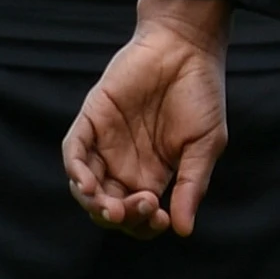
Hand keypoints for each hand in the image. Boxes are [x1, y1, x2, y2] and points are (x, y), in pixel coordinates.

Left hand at [65, 0, 234, 236]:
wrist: (187, 47)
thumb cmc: (201, 93)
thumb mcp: (206, 144)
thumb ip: (193, 185)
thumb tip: (184, 230)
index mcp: (154, 174)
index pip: (139, 215)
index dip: (146, 225)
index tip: (163, 217)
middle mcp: (125, 163)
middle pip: (109, 207)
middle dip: (120, 217)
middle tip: (139, 207)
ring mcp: (105, 143)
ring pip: (86, 186)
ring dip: (94, 203)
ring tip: (110, 206)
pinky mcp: (91, 119)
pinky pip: (73, 152)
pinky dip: (75, 171)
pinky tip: (87, 184)